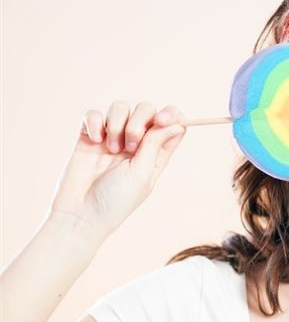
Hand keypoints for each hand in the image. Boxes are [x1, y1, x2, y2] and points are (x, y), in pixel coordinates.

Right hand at [49, 101, 186, 237]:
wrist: (79, 213)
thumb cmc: (116, 200)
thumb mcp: (142, 173)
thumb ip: (155, 144)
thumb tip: (176, 122)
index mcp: (155, 153)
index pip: (172, 123)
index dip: (171, 115)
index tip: (162, 120)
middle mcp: (136, 142)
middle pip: (146, 110)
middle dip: (139, 121)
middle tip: (130, 145)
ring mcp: (112, 137)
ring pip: (120, 107)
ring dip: (116, 124)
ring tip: (110, 148)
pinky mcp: (89, 136)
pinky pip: (94, 113)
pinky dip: (94, 121)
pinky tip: (93, 140)